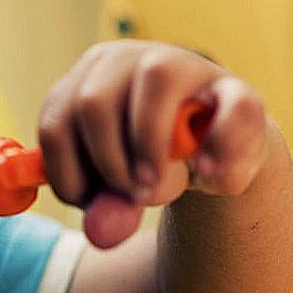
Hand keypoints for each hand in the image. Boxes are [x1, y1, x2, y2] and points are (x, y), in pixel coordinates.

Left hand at [38, 40, 269, 248]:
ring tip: (164, 187)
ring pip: (156, 82)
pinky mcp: (236, 87)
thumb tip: (102, 232)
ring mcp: (184, 65)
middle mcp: (125, 60)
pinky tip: (208, 173)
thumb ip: (109, 211)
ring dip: (153, 147)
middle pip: (94, 102)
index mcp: (85, 81)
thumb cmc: (152, 166)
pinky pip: (229, 110)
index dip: (68, 173)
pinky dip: (217, 147)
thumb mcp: (122, 190)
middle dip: (109, 164)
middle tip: (132, 197)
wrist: (218, 156)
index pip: (55, 123)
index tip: (90, 203)